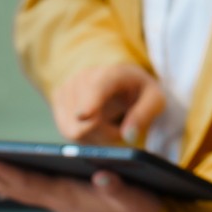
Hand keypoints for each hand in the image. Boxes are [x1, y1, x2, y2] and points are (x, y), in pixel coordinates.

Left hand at [0, 159, 161, 211]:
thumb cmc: (142, 211)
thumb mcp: (136, 199)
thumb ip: (119, 189)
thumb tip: (102, 177)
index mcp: (68, 197)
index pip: (27, 183)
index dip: (2, 172)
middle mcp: (55, 200)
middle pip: (9, 188)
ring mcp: (55, 201)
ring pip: (12, 190)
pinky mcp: (59, 199)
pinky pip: (23, 191)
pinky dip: (1, 183)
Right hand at [50, 63, 165, 145]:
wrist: (119, 80)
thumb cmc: (139, 91)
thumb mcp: (154, 100)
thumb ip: (144, 115)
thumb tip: (127, 135)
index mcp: (112, 74)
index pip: (98, 88)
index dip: (90, 102)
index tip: (84, 115)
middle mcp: (83, 78)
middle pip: (87, 123)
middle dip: (105, 135)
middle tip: (122, 129)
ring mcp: (66, 89)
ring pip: (75, 131)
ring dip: (95, 137)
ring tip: (110, 124)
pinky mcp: (57, 102)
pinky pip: (67, 132)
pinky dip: (84, 135)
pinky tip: (95, 125)